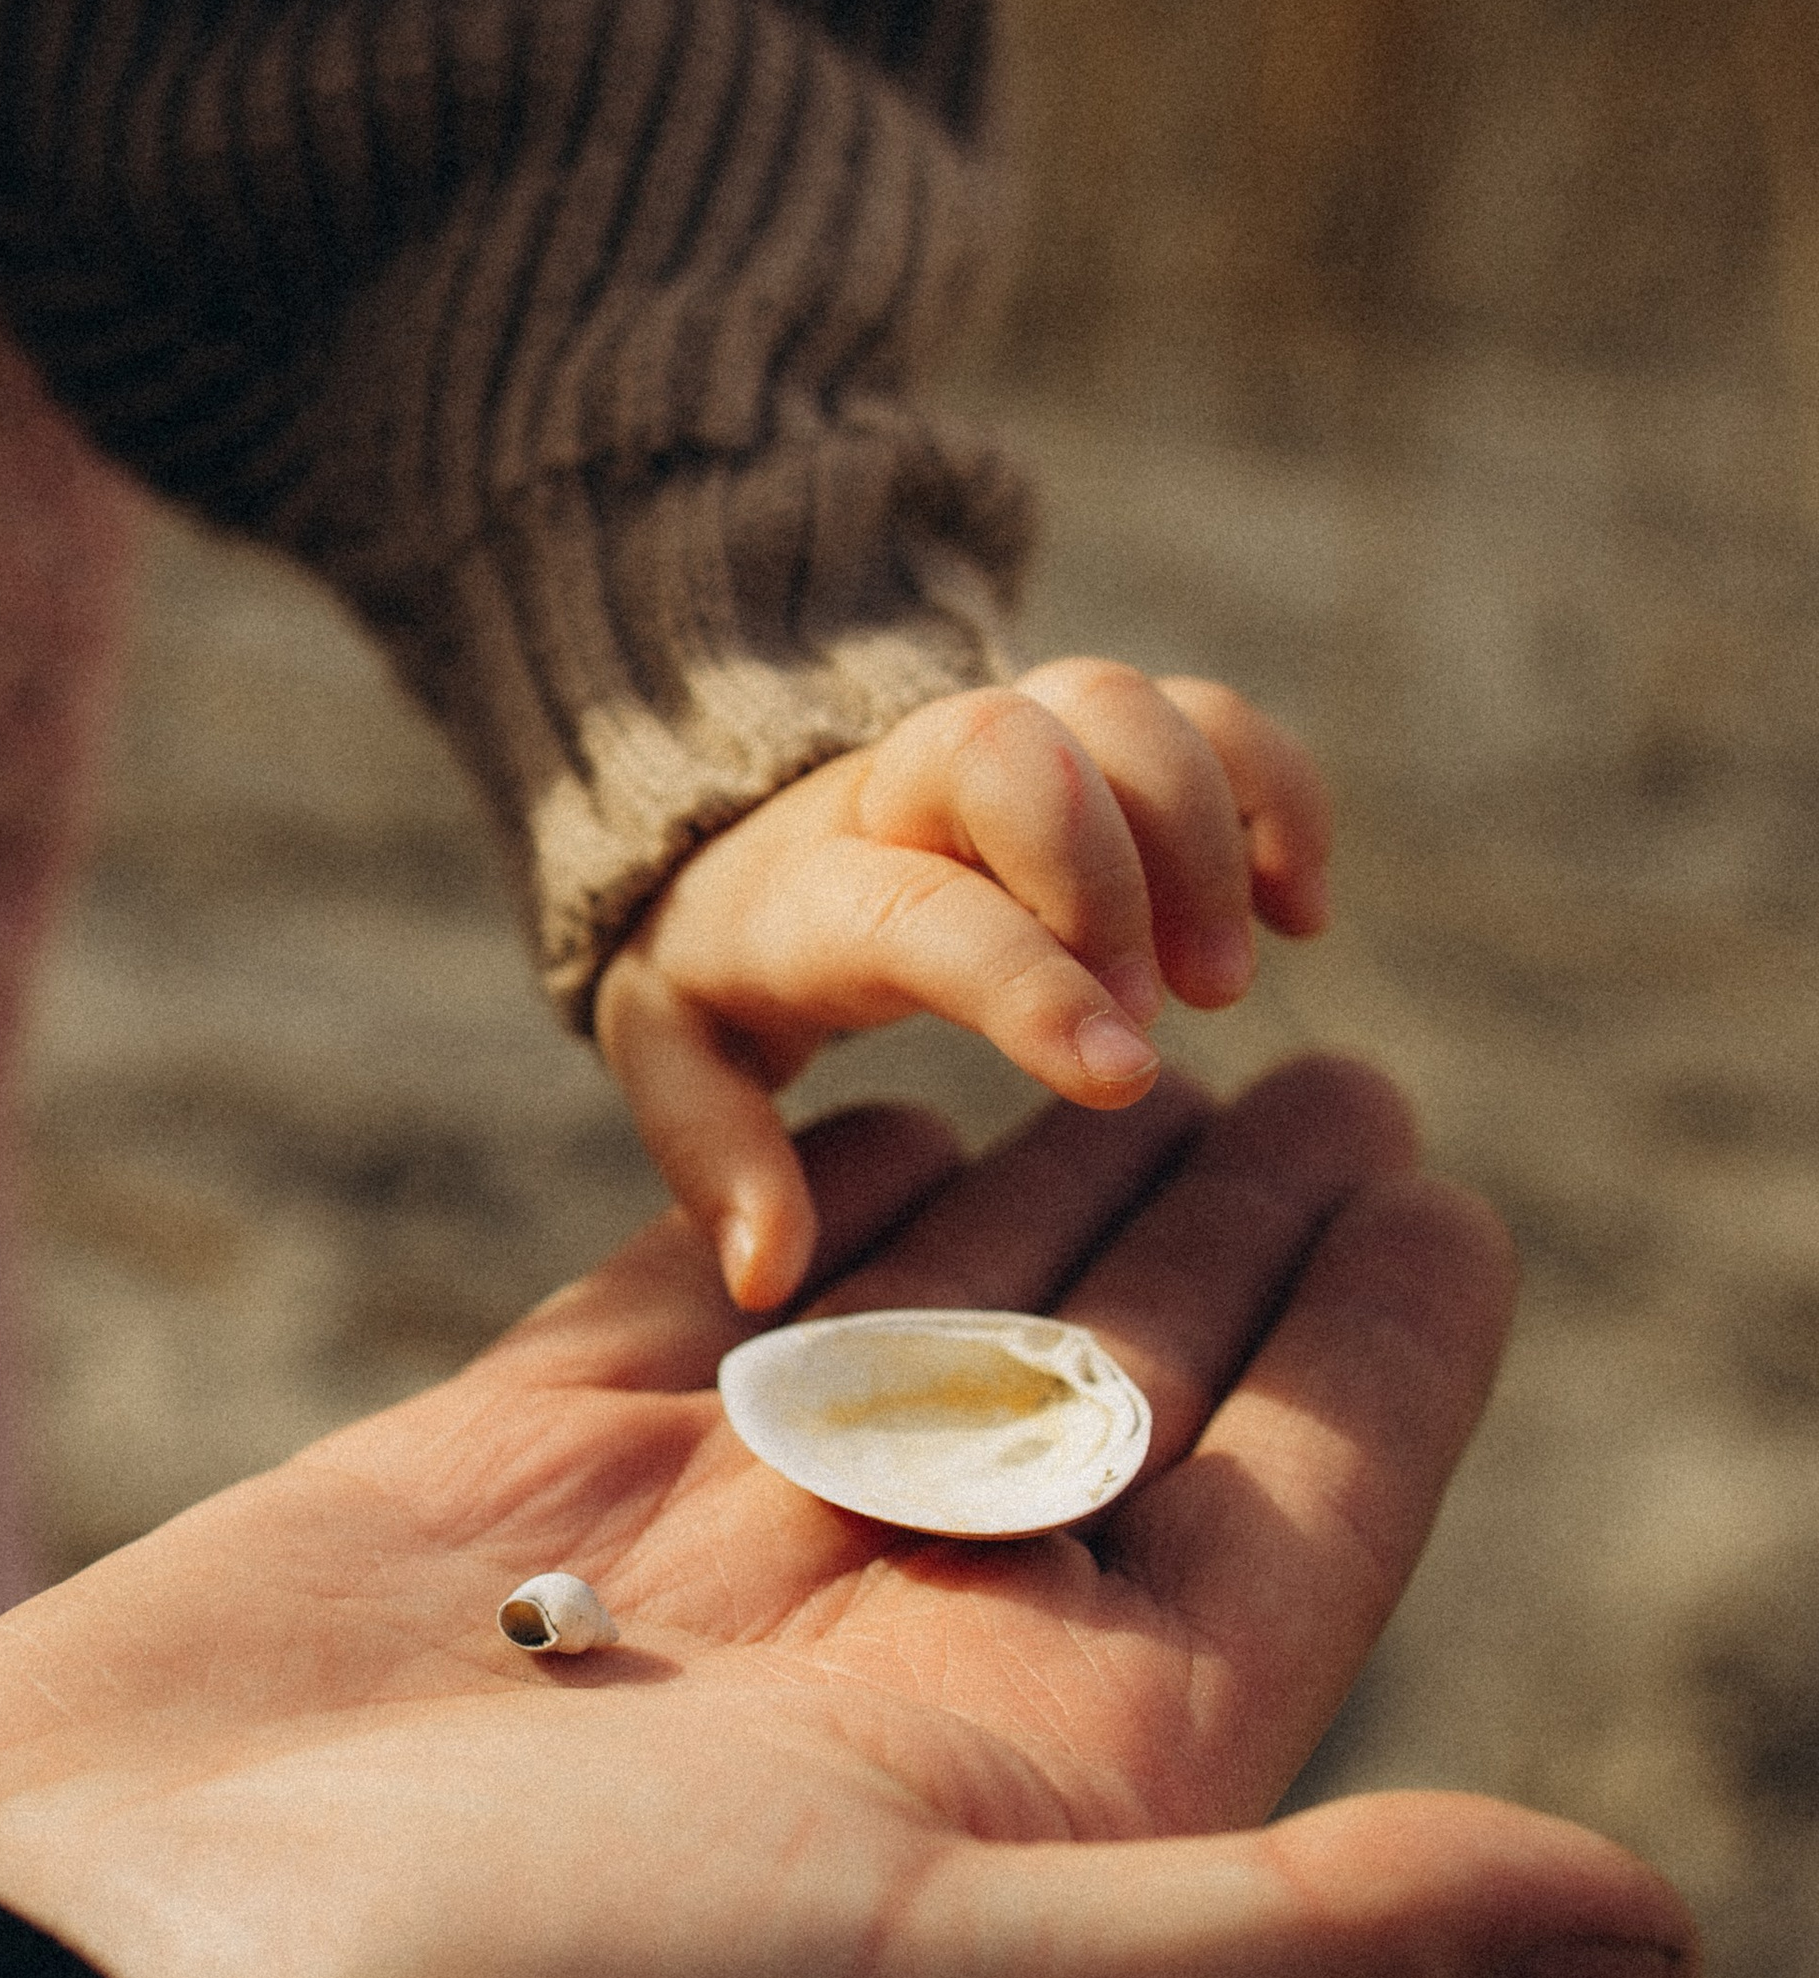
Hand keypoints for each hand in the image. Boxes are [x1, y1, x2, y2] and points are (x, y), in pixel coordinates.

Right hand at [0, 1058, 1691, 1977]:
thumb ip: (1319, 1953)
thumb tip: (1660, 1940)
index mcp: (1022, 1812)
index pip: (1272, 1536)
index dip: (1382, 1361)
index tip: (1451, 1191)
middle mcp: (861, 1694)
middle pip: (1109, 1407)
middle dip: (1231, 1241)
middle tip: (1340, 1067)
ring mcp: (658, 1580)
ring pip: (906, 1331)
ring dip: (1040, 1195)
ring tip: (1154, 1049)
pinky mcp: (468, 1490)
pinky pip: (678, 1302)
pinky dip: (789, 1209)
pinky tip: (884, 1117)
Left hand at [596, 660, 1332, 1307]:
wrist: (735, 824)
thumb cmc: (727, 969)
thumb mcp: (677, 1062)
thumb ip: (719, 1160)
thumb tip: (766, 1272)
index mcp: (809, 891)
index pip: (924, 912)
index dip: (1033, 982)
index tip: (1124, 1072)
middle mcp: (905, 790)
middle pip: (1018, 745)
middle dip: (1121, 870)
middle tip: (1174, 1009)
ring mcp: (1008, 744)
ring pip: (1120, 706)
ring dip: (1208, 829)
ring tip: (1228, 980)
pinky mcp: (1091, 736)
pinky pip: (1203, 714)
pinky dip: (1274, 789)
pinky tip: (1302, 908)